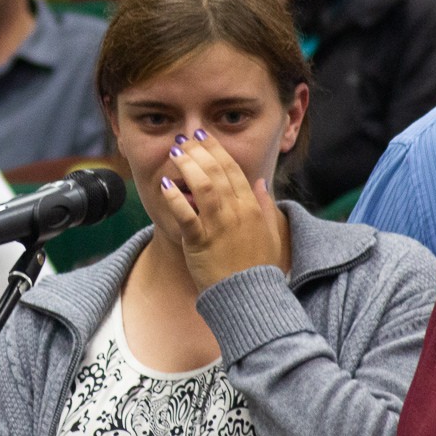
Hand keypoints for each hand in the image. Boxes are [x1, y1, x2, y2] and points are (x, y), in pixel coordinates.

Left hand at [161, 130, 284, 290]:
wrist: (249, 298)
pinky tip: (164, 186)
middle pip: (217, 172)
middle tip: (184, 140)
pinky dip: (174, 199)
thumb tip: (261, 183)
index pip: (234, 170)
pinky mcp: (201, 243)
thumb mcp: (270, 233)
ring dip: (188, 166)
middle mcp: (237, 213)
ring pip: (204, 186)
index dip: (217, 150)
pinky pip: (186, 216)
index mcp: (253, 208)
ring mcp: (219, 227)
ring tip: (176, 153)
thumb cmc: (258, 269)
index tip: (204, 137)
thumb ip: (266, 205)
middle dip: (199, 151)